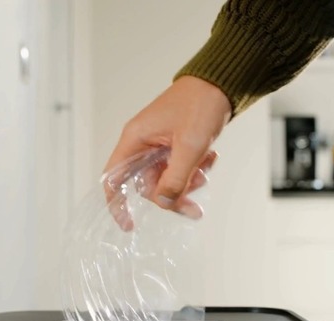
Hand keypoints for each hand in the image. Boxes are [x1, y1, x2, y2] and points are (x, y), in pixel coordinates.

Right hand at [103, 75, 231, 229]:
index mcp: (135, 140)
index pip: (113, 179)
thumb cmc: (200, 105)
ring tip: (207, 168)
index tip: (130, 225)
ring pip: (167, 179)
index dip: (117, 204)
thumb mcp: (190, 147)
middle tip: (194, 209)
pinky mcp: (174, 145)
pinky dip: (195, 170)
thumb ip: (175, 179)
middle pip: (147, 185)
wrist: (221, 83)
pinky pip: (180, 169)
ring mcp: (158, 145)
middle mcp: (142, 144)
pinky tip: (211, 158)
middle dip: (171, 196)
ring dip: (188, 182)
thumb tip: (164, 205)